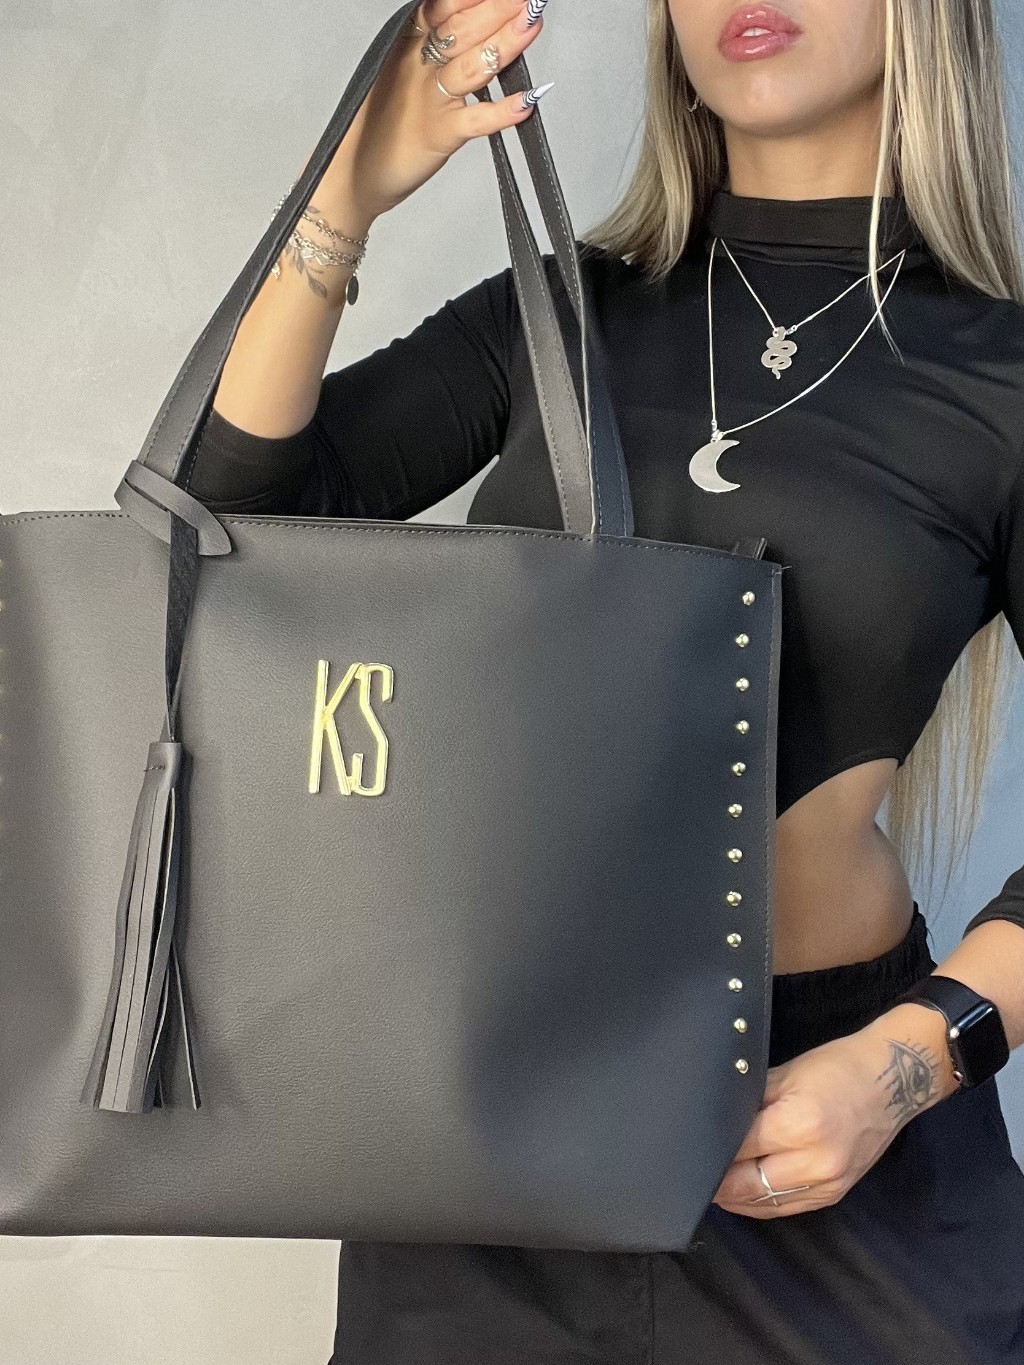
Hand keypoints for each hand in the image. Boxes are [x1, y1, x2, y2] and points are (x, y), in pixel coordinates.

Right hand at [321, 0, 552, 222]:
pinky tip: (527, 100)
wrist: (356, 168)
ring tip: (531, 24)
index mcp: (409, 43)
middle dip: (497, 8)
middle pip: (463, 29)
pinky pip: (476, 121)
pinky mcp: (439, 135)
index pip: (444, 6)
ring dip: (505, 44)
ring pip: (471, 65)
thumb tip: (481, 22)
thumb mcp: (404, 68)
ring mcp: (430, 100)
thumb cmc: (385, 118)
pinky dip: (502, 112)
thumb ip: (437, 42)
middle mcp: (419, 66)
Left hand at [711, 1007, 959, 1218]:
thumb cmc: (836, 1068)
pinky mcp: (835, 1194)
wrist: (893, 1080)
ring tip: (710, 1185)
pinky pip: (788, 1208)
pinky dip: (761, 1203)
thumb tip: (714, 1122)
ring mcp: (828, 1184)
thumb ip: (750, 1102)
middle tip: (690, 1172)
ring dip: (735, 1198)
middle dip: (717, 1180)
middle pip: (747, 1184)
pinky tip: (741, 1194)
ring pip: (765, 1203)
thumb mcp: (784, 1074)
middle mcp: (815, 1162)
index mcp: (799, 1125)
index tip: (687, 1150)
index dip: (710, 1150)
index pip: (739, 1148)